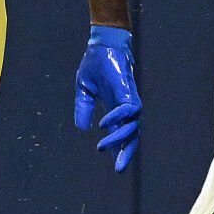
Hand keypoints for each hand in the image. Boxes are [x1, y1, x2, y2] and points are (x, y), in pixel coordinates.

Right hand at [73, 25, 140, 171]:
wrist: (103, 43)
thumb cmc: (96, 64)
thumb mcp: (84, 90)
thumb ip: (83, 108)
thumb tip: (81, 129)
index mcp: (115, 108)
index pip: (121, 133)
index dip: (118, 149)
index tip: (116, 167)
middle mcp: (125, 107)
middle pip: (131, 135)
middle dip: (127, 153)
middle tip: (119, 170)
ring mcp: (128, 99)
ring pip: (132, 126)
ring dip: (119, 139)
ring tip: (103, 149)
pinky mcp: (128, 91)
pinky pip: (127, 110)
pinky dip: (117, 119)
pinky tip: (103, 126)